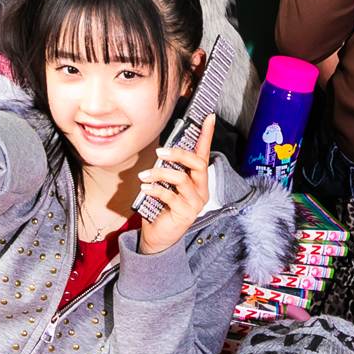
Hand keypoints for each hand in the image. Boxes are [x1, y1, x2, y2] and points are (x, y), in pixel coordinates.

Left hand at [136, 112, 214, 253]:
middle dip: (178, 154)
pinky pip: (169, 195)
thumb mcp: (166, 185)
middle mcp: (201, 189)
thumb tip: (163, 150)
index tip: (209, 117)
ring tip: (144, 175)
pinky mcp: (185, 213)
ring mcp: (195, 202)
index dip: (207, 135)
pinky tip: (145, 187)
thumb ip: (168, 169)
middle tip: (160, 151)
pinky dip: (154, 189)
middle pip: (196, 163)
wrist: (159, 236)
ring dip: (160, 173)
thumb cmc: (162, 207)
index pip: (204, 153)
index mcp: (198, 179)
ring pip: (181, 178)